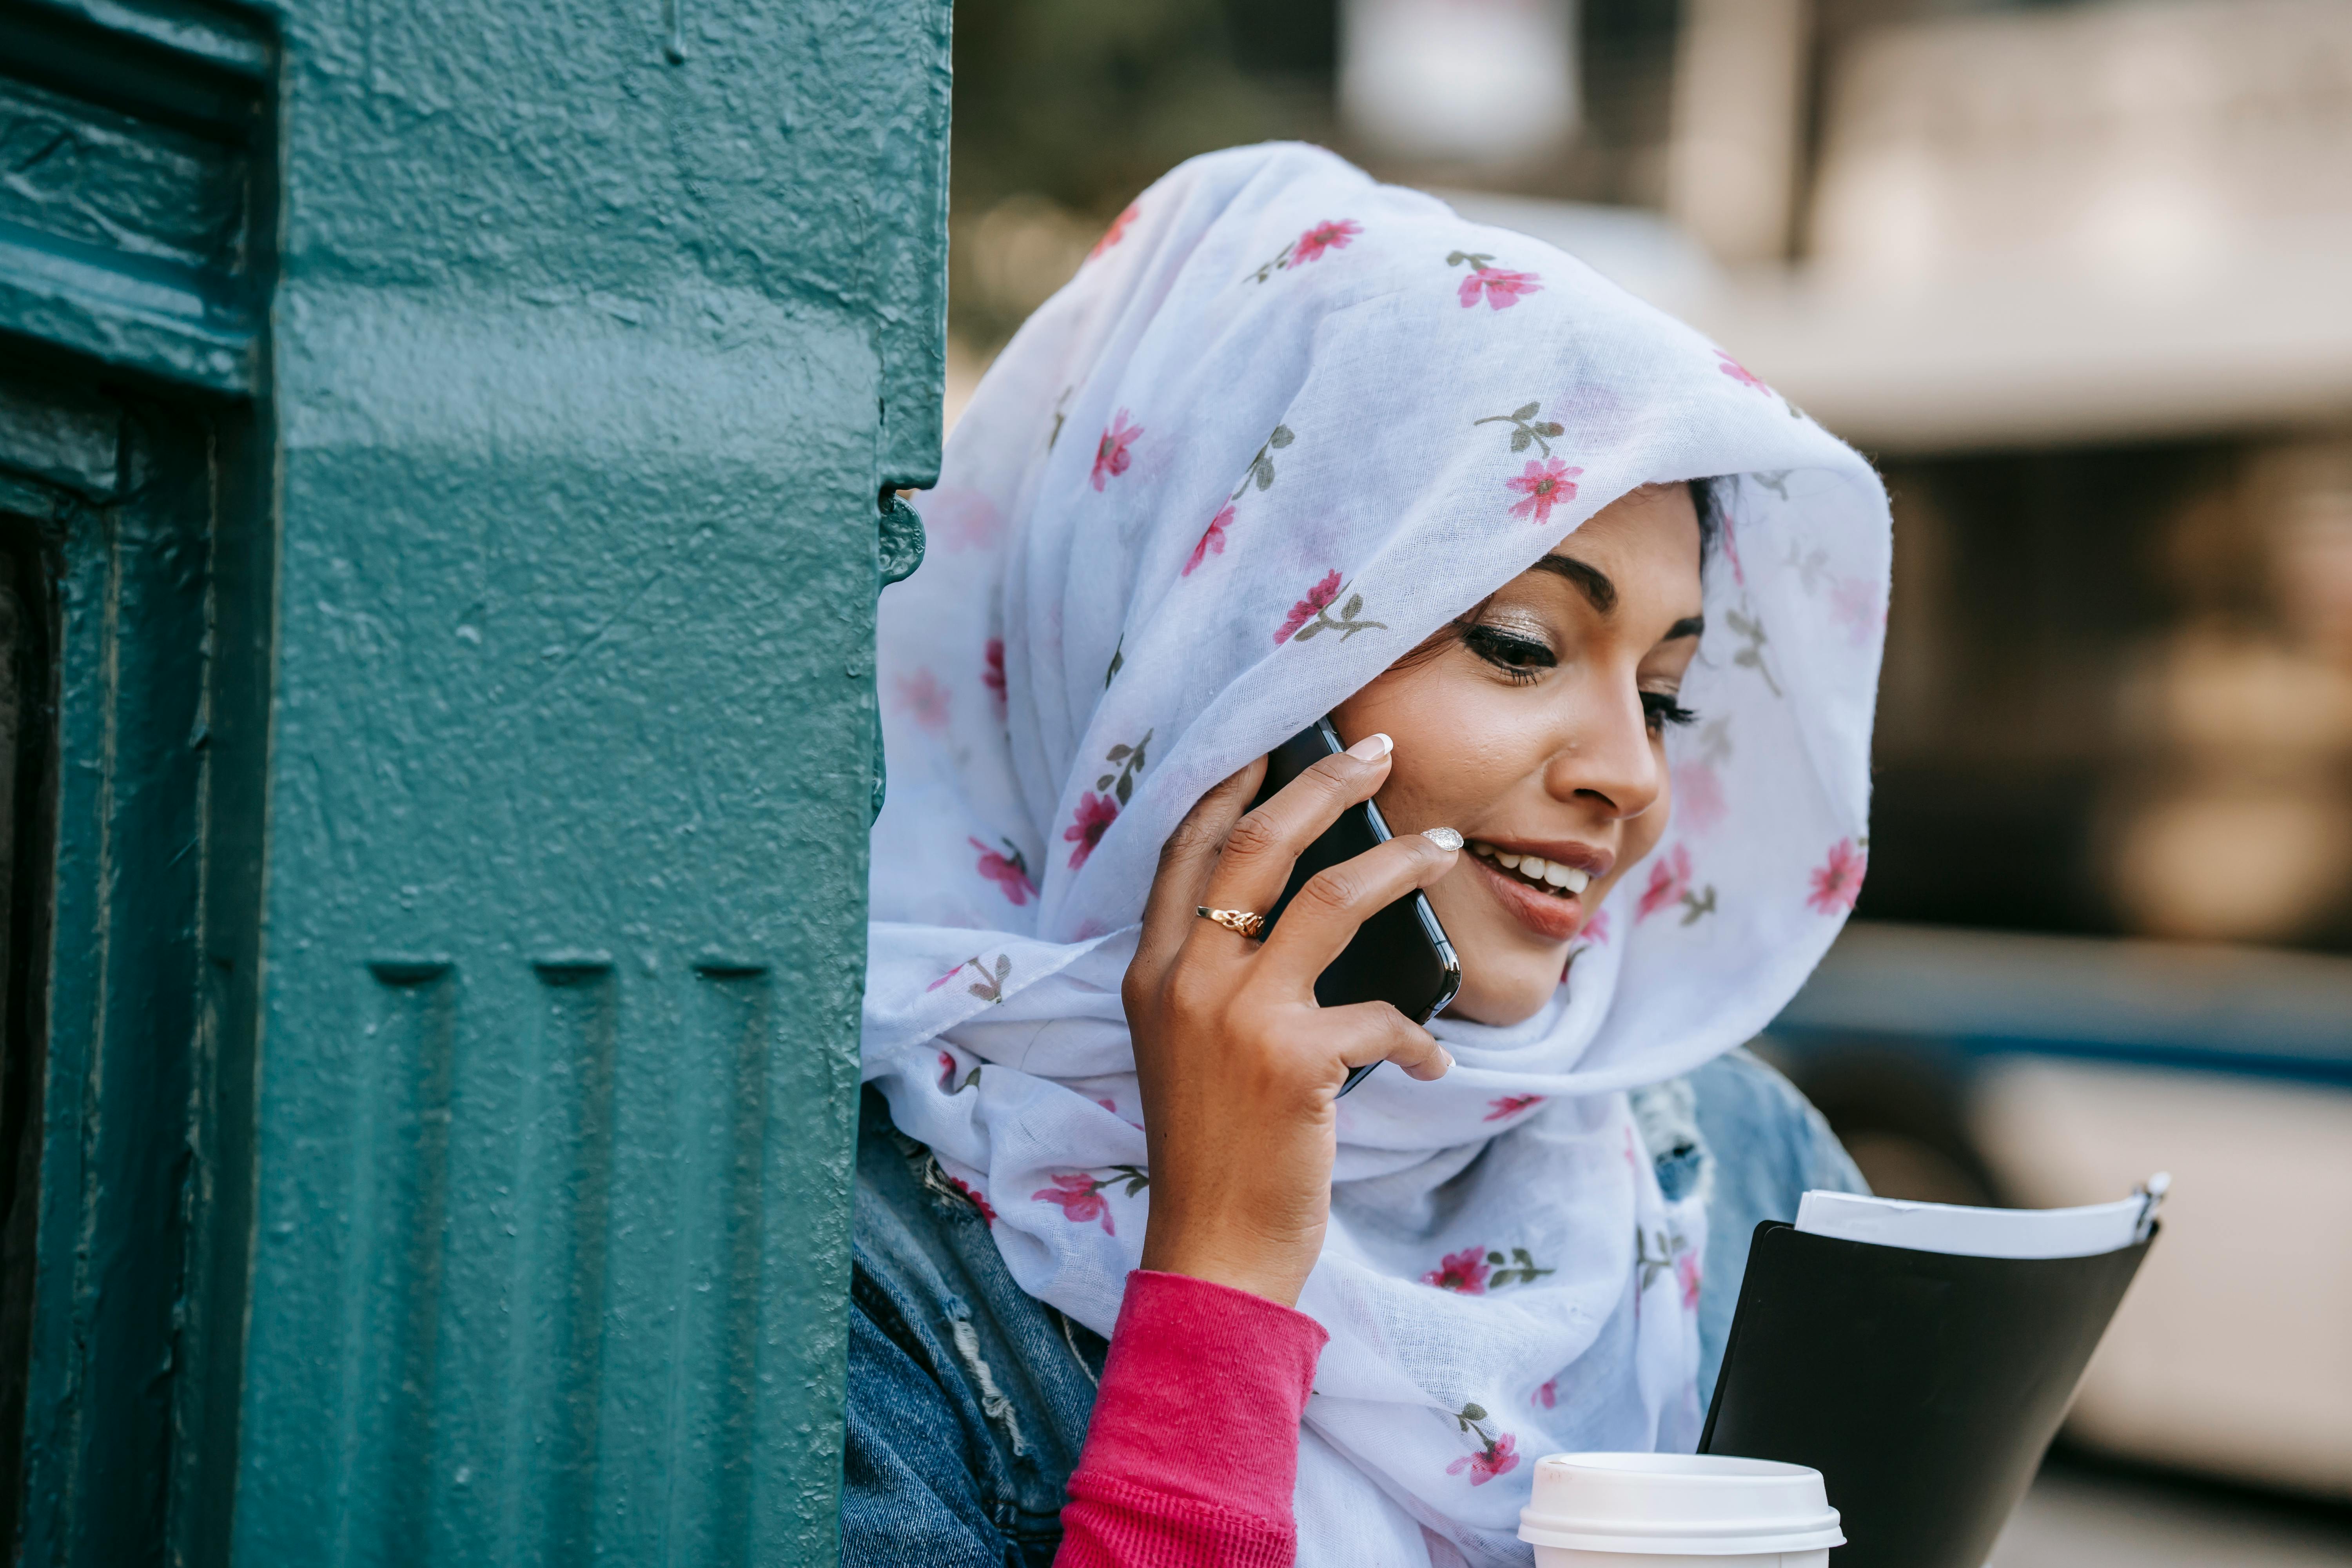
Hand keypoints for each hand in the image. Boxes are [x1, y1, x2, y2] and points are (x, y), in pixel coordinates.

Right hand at [1122, 734, 1458, 1306]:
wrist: (1210, 1251)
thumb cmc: (1216, 1153)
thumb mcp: (1193, 1051)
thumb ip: (1226, 983)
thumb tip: (1313, 918)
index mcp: (1154, 974)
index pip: (1187, 850)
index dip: (1231, 787)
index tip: (1274, 744)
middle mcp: (1186, 980)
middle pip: (1258, 844)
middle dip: (1323, 783)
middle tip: (1377, 750)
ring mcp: (1237, 1015)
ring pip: (1331, 897)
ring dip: (1399, 863)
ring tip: (1443, 847)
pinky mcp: (1294, 1060)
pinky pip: (1383, 1015)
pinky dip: (1419, 1037)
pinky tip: (1432, 1061)